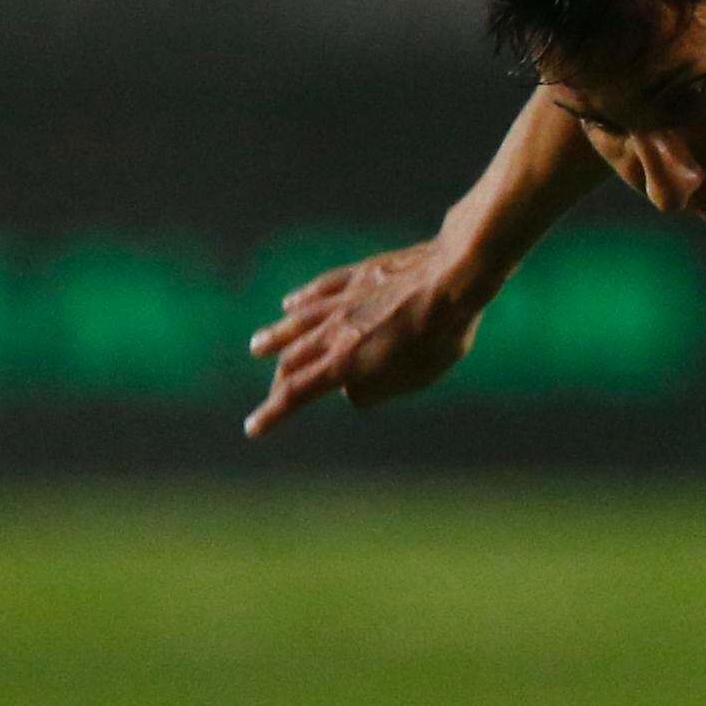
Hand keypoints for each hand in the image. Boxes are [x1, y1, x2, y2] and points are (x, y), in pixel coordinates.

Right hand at [243, 241, 487, 436]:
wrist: (452, 279)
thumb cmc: (441, 335)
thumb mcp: (416, 377)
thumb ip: (378, 389)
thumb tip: (351, 394)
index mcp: (346, 362)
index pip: (297, 393)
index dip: (273, 413)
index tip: (254, 428)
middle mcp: (334, 331)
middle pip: (293, 359)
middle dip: (280, 381)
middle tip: (275, 394)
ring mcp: (343, 300)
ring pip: (297, 321)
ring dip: (276, 337)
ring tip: (258, 346)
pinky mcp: (357, 276)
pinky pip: (320, 290)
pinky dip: (301, 300)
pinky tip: (291, 303)